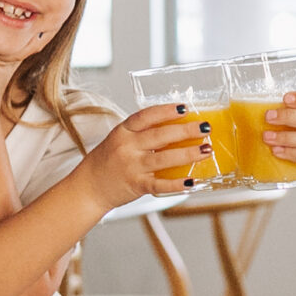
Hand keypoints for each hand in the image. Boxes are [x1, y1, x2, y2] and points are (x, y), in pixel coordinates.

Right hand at [78, 103, 216, 206]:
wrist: (89, 187)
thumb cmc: (108, 161)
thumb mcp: (120, 140)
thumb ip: (142, 134)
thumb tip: (178, 128)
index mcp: (122, 132)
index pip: (145, 116)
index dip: (166, 111)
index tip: (184, 108)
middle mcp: (126, 147)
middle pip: (159, 136)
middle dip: (185, 131)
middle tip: (205, 127)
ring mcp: (131, 167)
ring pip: (164, 159)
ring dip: (188, 154)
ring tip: (206, 150)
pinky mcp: (136, 186)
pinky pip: (160, 185)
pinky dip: (177, 184)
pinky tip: (192, 181)